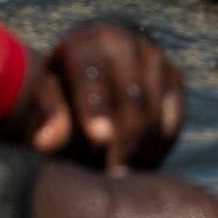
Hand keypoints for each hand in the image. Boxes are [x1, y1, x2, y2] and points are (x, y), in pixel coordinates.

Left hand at [34, 20, 186, 170]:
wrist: (87, 86)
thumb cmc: (58, 99)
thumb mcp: (43, 105)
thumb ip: (46, 121)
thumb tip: (47, 142)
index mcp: (84, 43)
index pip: (93, 70)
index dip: (96, 105)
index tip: (99, 139)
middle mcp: (124, 43)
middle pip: (133, 96)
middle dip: (124, 139)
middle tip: (111, 175)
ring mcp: (154, 58)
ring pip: (155, 112)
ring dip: (139, 150)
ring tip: (121, 174)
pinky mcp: (174, 78)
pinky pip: (172, 123)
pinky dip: (157, 150)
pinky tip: (137, 165)